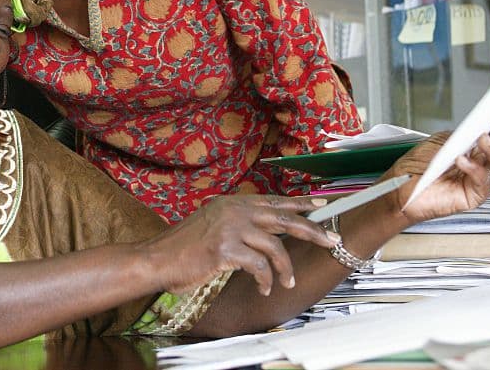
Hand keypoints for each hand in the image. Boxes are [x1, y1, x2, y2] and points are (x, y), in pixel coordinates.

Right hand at [141, 195, 337, 296]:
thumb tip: (267, 231)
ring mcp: (230, 229)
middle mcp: (234, 210)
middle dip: (313, 231)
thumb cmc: (185, 247)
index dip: (300, 203)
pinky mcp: (226, 250)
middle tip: (331, 240)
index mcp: (233, 202)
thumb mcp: (213, 224)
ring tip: (287, 283)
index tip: (321, 205)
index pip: (274, 201)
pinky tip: (264, 288)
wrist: (158, 258)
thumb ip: (238, 222)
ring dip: (286, 269)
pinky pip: (259, 267)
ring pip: (275, 247)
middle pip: (285, 219)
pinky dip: (266, 280)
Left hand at [387, 95, 489, 225]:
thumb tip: (477, 123)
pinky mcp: (474, 195)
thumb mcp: (438, 142)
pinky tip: (462, 160)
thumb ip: (460, 134)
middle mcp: (480, 163)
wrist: (399, 190)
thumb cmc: (415, 169)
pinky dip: (474, 168)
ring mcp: (479, 180)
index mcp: (473, 149)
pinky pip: (482, 181)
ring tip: (483, 138)